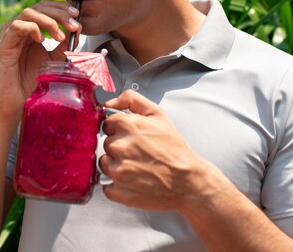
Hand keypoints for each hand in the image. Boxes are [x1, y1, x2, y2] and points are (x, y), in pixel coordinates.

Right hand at [0, 0, 80, 123]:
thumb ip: (64, 44)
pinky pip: (17, 26)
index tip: (77, 15)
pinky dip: (32, 28)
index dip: (62, 8)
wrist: (16, 105)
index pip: (46, 8)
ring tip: (60, 36)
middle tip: (73, 24)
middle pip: (39, 6)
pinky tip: (42, 40)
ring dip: (49, 20)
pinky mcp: (3, 45)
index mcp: (31, 29)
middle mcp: (19, 29)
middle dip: (59, 12)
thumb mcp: (54, 60)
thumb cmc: (31, 83)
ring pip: (29, 12)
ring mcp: (9, 35)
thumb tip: (77, 28)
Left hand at [99, 90, 211, 211]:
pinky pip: (107, 186)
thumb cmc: (174, 149)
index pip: (107, 124)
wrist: (188, 181)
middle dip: (120, 147)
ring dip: (116, 166)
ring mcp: (118, 171)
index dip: (119, 130)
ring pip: (104, 164)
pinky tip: (133, 182)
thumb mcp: (158, 114)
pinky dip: (117, 186)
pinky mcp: (119, 191)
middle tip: (138, 153)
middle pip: (106, 144)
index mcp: (127, 125)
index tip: (131, 138)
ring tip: (136, 167)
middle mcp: (120, 147)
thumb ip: (131, 100)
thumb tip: (109, 102)